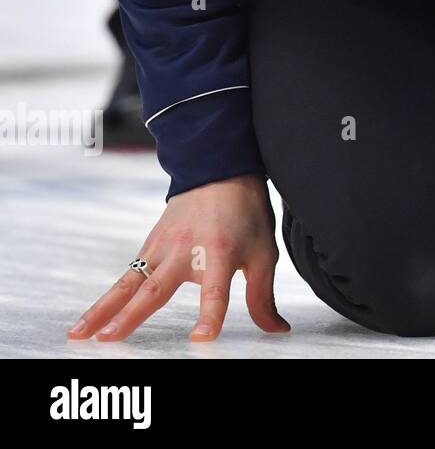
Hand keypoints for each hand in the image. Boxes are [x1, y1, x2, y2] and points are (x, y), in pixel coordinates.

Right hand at [68, 174, 289, 342]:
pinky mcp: (150, 245)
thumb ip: (263, 296)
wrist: (221, 170)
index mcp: (221, 254)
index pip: (216, 291)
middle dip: (132, 316)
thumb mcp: (264, 253)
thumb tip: (276, 330)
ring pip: (129, 283)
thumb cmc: (247, 214)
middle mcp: (187, 252)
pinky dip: (107, 297)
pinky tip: (91, 317)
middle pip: (157, 288)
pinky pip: (126, 275)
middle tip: (110, 340)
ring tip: (81, 334)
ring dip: (103, 309)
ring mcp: (163, 247)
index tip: (201, 339)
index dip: (210, 315)